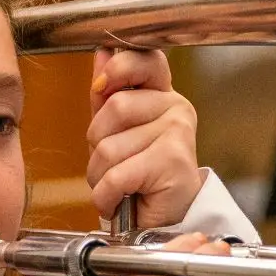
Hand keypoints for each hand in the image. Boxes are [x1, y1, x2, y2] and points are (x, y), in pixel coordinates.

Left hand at [88, 49, 207, 229]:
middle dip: (97, 143)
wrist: (162, 223)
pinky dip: (106, 195)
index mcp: (163, 94)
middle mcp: (176, 108)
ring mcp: (178, 133)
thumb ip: (108, 94)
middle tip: (111, 164)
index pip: (146, 59)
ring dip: (100, 176)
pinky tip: (118, 200)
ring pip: (109, 147)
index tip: (101, 87)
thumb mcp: (117, 131)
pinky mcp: (172, 161)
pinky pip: (116, 174)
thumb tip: (101, 52)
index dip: (119, 67)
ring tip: (117, 186)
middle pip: (115, 107)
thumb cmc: (139, 176)